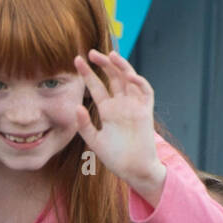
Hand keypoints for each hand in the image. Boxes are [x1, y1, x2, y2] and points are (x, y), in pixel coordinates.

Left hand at [73, 49, 165, 195]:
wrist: (133, 170)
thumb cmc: (115, 157)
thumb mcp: (94, 141)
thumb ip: (84, 125)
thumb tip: (76, 107)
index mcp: (107, 110)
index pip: (97, 87)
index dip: (88, 73)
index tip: (77, 61)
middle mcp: (121, 104)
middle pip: (113, 78)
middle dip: (103, 64)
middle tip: (91, 52)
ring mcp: (134, 106)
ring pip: (129, 79)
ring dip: (121, 66)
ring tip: (111, 55)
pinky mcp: (146, 111)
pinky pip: (146, 92)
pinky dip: (140, 82)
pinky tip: (130, 76)